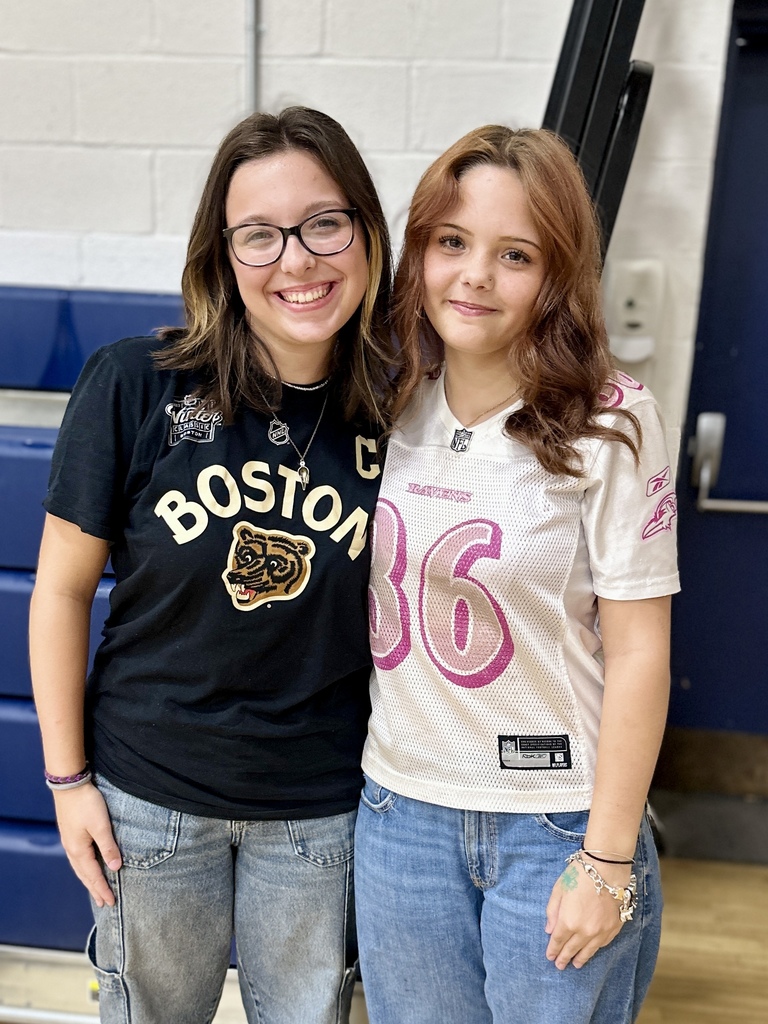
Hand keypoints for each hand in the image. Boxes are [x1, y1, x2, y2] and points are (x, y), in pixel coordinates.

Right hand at [53, 783, 121, 907]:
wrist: (70, 785)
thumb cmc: (86, 803)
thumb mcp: (100, 825)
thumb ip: (108, 846)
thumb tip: (115, 867)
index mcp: (79, 850)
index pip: (93, 876)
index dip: (102, 889)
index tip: (111, 902)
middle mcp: (72, 849)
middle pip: (84, 875)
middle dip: (95, 889)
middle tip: (103, 903)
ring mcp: (70, 842)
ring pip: (80, 868)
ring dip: (89, 880)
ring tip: (95, 890)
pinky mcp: (71, 834)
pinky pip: (78, 859)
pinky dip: (84, 868)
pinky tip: (88, 866)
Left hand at [544, 858, 629, 968]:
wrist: (607, 869)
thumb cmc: (579, 875)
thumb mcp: (559, 890)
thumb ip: (552, 911)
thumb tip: (549, 930)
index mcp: (568, 922)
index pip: (558, 941)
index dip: (553, 950)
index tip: (550, 957)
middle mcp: (585, 931)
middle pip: (572, 949)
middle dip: (564, 957)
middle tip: (560, 965)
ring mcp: (601, 932)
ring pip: (589, 950)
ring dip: (581, 958)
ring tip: (576, 964)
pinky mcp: (614, 928)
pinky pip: (603, 944)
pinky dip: (595, 949)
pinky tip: (592, 950)